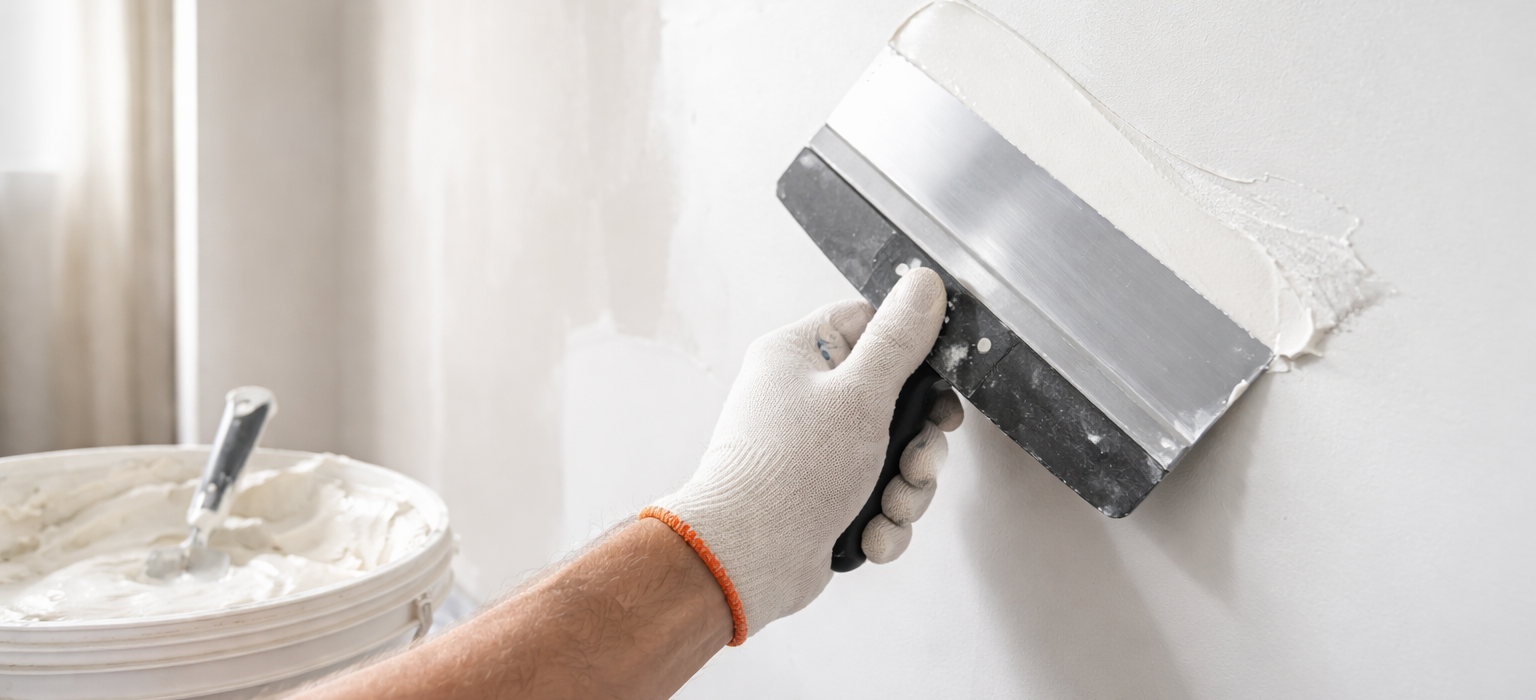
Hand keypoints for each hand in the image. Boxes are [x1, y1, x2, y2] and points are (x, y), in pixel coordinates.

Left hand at [643, 268, 963, 644]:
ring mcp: (812, 452)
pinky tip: (870, 535)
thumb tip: (924, 283)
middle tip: (916, 464)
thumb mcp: (859, 395)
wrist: (744, 560)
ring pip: (892, 456)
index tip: (938, 388)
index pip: (870, 326)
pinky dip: (882, 520)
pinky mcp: (822, 498)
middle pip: (894, 401)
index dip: (913, 355)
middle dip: (918, 443)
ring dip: (906, 488)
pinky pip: (875, 498)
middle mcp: (803, 399)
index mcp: (799, 356)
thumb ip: (898, 340)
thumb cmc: (787, 472)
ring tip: (890, 508)